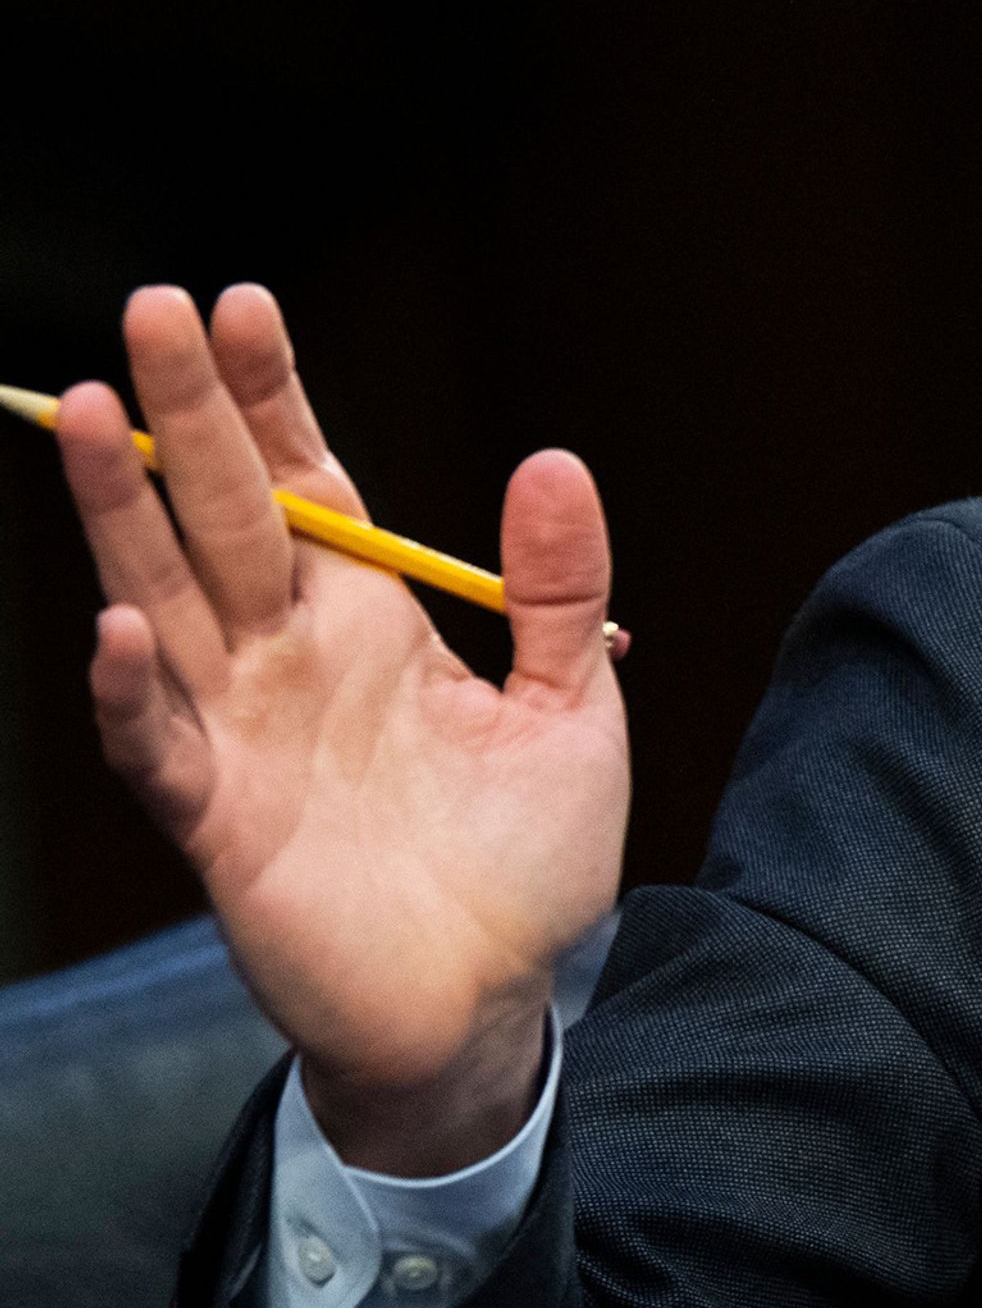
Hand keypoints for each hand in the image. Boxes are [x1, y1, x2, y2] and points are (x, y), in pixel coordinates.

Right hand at [59, 284, 628, 1173]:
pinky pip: (159, 744)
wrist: (494, 1003)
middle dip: (188, 412)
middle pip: (223, 513)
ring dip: (118, 511)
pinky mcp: (219, 821)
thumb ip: (560, 592)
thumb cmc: (528, 863)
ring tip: (82, 409)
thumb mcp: (574, 708)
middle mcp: (290, 659)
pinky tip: (117, 625)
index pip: (310, 483)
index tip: (242, 303)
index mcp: (372, 621)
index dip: (273, 397)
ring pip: (163, 598)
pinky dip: (134, 690)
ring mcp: (242, 732)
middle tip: (151, 305)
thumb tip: (553, 459)